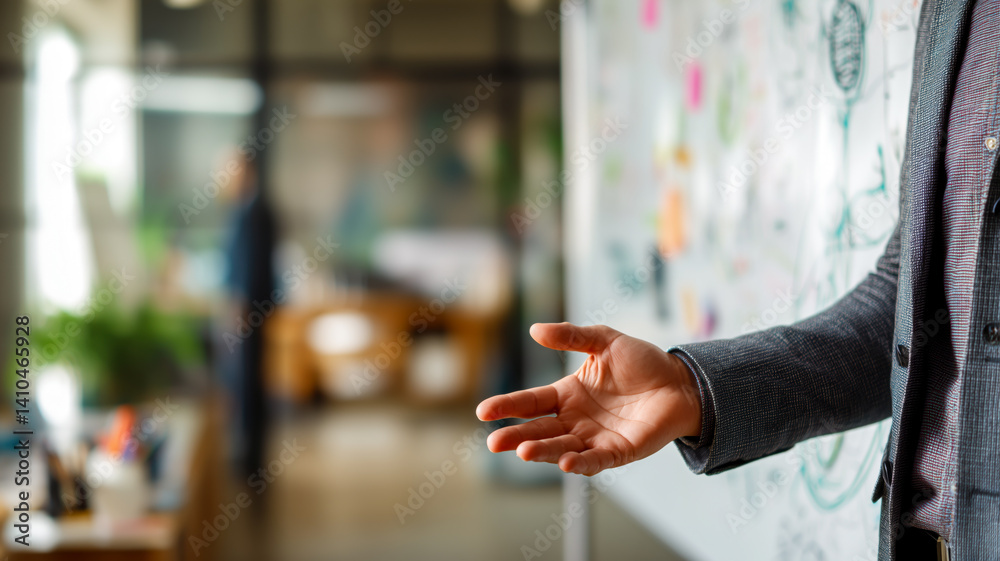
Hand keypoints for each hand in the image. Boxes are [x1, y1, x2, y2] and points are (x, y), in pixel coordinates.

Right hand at [476, 323, 702, 475]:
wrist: (681, 381)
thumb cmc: (642, 362)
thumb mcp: (604, 340)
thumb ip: (571, 336)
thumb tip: (535, 329)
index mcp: (568, 395)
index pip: (532, 403)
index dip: (508, 406)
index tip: (483, 411)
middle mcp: (576, 420)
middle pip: (540, 430)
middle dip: (517, 437)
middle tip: (494, 442)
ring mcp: (595, 438)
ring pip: (562, 447)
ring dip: (543, 451)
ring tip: (524, 451)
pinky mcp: (619, 452)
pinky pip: (596, 460)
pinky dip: (580, 463)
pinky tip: (565, 463)